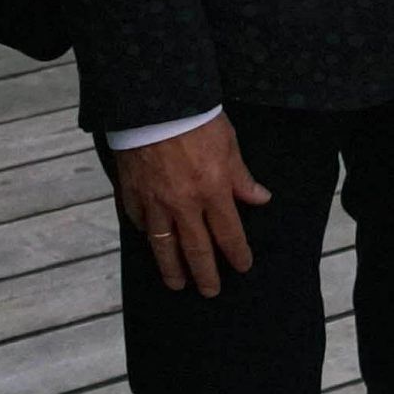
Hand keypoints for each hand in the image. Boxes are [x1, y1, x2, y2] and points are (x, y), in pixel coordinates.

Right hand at [112, 115, 270, 297]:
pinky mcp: (132, 193)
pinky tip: (150, 241)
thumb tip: (261, 199)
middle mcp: (184, 204)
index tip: (242, 267)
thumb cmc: (195, 117)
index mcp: (213, 191)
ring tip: (176, 284)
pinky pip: (138, 221)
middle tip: (210, 291)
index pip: (229, 235)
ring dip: (171, 268)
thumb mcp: (229, 144)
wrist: (153, 101)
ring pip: (164, 246)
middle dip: (205, 275)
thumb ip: (242, 178)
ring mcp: (155, 201)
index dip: (237, 255)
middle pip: (196, 250)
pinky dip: (145, 233)